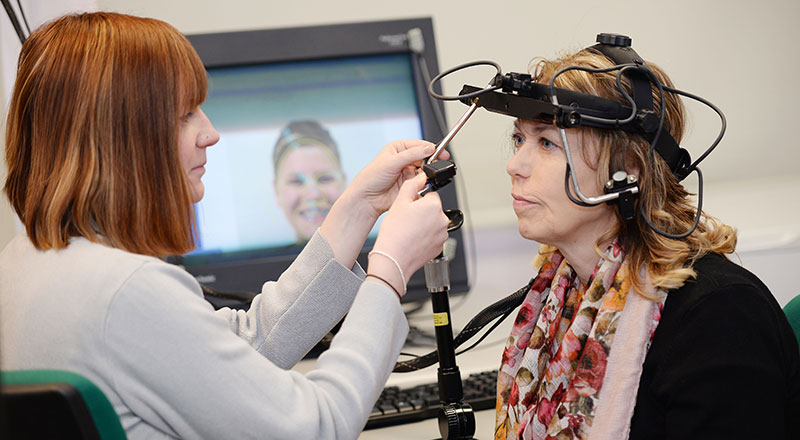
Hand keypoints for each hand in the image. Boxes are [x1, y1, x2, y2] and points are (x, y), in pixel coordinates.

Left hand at [346, 140, 449, 219]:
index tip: (440, 152)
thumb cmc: (371, 178)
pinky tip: (421, 184)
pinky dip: (424, 183)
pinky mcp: (410, 184)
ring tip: (424, 176)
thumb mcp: (392, 161)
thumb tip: (429, 148)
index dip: (430, 148)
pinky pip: (422, 182)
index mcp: (398, 149)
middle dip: (430, 161)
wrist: (367, 199)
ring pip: (425, 170)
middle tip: (435, 165)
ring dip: (427, 173)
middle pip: (425, 157)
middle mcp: (404, 160)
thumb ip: (412, 154)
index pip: (419, 145)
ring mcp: (407, 172)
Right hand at [367, 173, 449, 296]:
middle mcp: (442, 220)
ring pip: (433, 223)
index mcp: (434, 205)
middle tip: (406, 220)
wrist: (394, 258)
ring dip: (424, 224)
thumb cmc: (395, 233)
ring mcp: (442, 235)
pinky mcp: (439, 247)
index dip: (417, 200)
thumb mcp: (400, 202)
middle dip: (421, 212)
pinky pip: (433, 236)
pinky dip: (425, 237)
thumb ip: (413, 185)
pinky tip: (413, 239)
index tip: (408, 207)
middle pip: (432, 209)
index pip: (430, 194)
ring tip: (408, 231)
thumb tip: (421, 176)